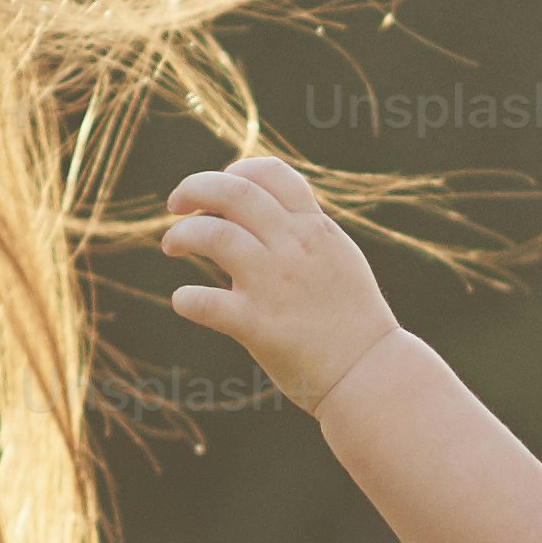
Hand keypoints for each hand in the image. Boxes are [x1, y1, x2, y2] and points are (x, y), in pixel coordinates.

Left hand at [158, 154, 409, 412]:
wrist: (369, 372)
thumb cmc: (352, 318)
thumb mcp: (339, 256)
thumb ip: (305, 229)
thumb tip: (267, 209)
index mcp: (314, 228)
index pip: (269, 173)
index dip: (235, 171)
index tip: (218, 189)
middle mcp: (293, 247)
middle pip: (232, 192)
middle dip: (193, 188)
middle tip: (175, 205)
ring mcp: (273, 284)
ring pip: (212, 235)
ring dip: (181, 234)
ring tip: (172, 245)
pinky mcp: (256, 325)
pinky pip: (204, 302)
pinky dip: (186, 298)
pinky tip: (185, 300)